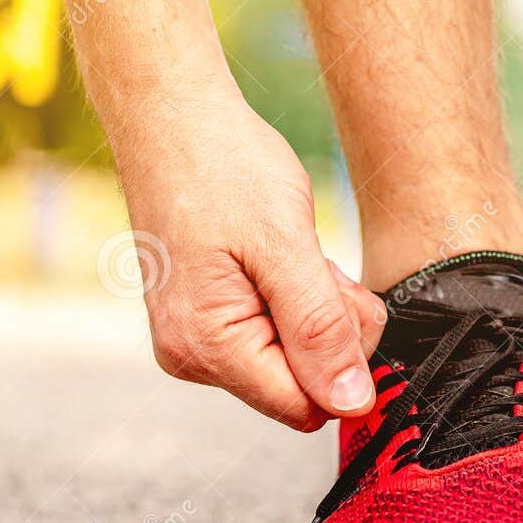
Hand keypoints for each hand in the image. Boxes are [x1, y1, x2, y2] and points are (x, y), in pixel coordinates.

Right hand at [110, 87, 383, 429]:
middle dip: (330, 331)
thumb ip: (321, 331)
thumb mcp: (287, 246)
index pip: (306, 407)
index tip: (339, 297)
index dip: (344, 363)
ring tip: (293, 252)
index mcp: (207, 348)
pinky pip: (274, 332)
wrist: (170, 115)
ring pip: (294, 358)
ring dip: (314, 309)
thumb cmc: (223, 166)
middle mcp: (192, 357)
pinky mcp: (205, 319)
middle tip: (315, 264)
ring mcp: (194, 340)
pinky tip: (278, 256)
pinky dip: (294, 298)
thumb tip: (352, 403)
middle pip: (302, 386)